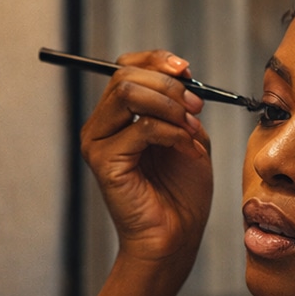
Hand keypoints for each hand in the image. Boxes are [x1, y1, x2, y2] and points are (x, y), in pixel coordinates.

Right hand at [80, 50, 213, 262]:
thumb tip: (180, 71)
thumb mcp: (187, 131)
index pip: (125, 67)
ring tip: (192, 132)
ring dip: (170, 108)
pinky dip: (174, 134)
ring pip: (129, 94)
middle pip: (126, 76)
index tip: (188, 72)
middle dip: (169, 86)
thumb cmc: (182, 190)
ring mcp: (97, 143)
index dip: (157, 60)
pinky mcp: (104, 162)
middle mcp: (100, 126)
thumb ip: (179, 101)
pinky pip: (141, 128)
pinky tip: (188, 152)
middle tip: (197, 108)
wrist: (177, 234)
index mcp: (117, 116)